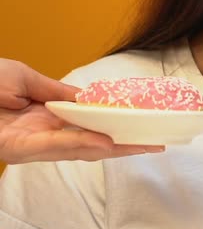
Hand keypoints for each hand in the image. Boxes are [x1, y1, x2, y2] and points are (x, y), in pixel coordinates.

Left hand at [0, 59, 164, 163]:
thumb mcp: (26, 78)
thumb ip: (58, 92)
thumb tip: (89, 100)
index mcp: (47, 117)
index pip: (90, 125)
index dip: (117, 126)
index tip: (142, 123)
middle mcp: (44, 134)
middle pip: (93, 143)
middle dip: (125, 144)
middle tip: (156, 142)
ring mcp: (34, 144)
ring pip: (81, 149)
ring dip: (113, 148)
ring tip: (143, 145)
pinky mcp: (19, 150)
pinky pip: (56, 146)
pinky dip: (82, 145)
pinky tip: (106, 145)